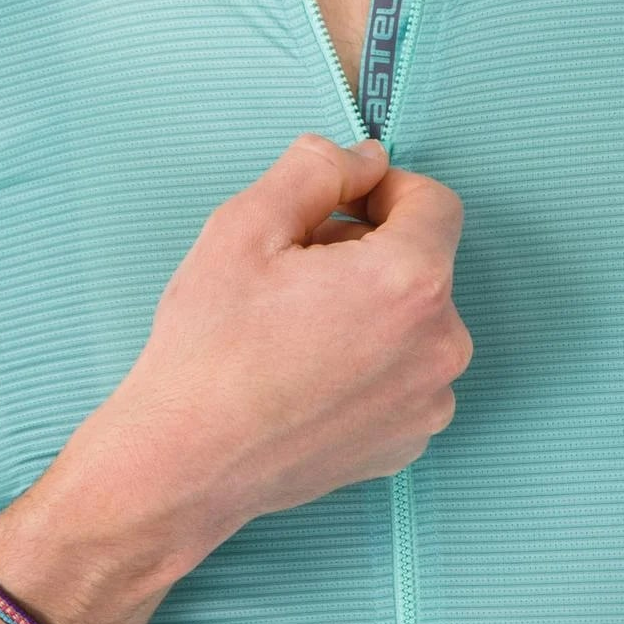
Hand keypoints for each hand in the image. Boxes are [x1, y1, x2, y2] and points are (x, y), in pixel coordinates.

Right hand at [79, 132, 469, 563]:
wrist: (182, 465)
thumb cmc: (209, 348)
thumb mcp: (247, 224)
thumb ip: (317, 168)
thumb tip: (365, 158)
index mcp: (411, 281)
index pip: (435, 201)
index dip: (384, 189)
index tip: (340, 204)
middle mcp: (441, 344)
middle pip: (422, 260)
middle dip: (368, 248)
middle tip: (295, 270)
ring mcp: (430, 401)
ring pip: (412, 317)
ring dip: (369, 304)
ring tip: (296, 325)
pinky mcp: (409, 440)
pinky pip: (404, 371)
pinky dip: (369, 358)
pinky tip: (308, 371)